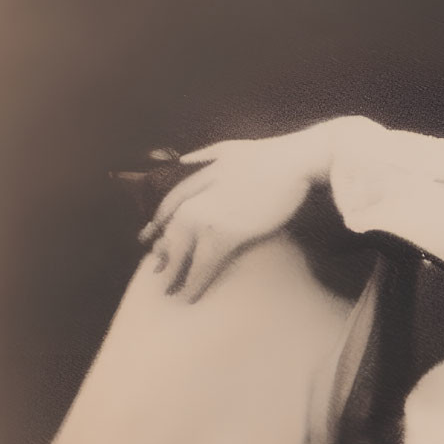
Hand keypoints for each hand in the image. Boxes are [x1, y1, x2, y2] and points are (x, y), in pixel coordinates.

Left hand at [138, 125, 337, 302]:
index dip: (158, 224)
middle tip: (156, 274)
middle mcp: (197, 198)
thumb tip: (182, 159)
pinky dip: (195, 281)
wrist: (292, 162)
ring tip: (169, 292)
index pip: (169, 205)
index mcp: (197, 178)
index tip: (151, 239)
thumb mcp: (229, 147)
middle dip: (162, 254)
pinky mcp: (227, 233)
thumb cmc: (269, 155)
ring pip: (182, 251)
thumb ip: (204, 154)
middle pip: (170, 232)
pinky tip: (191, 296)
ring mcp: (209, 216)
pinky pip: (204, 263)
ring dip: (174, 274)